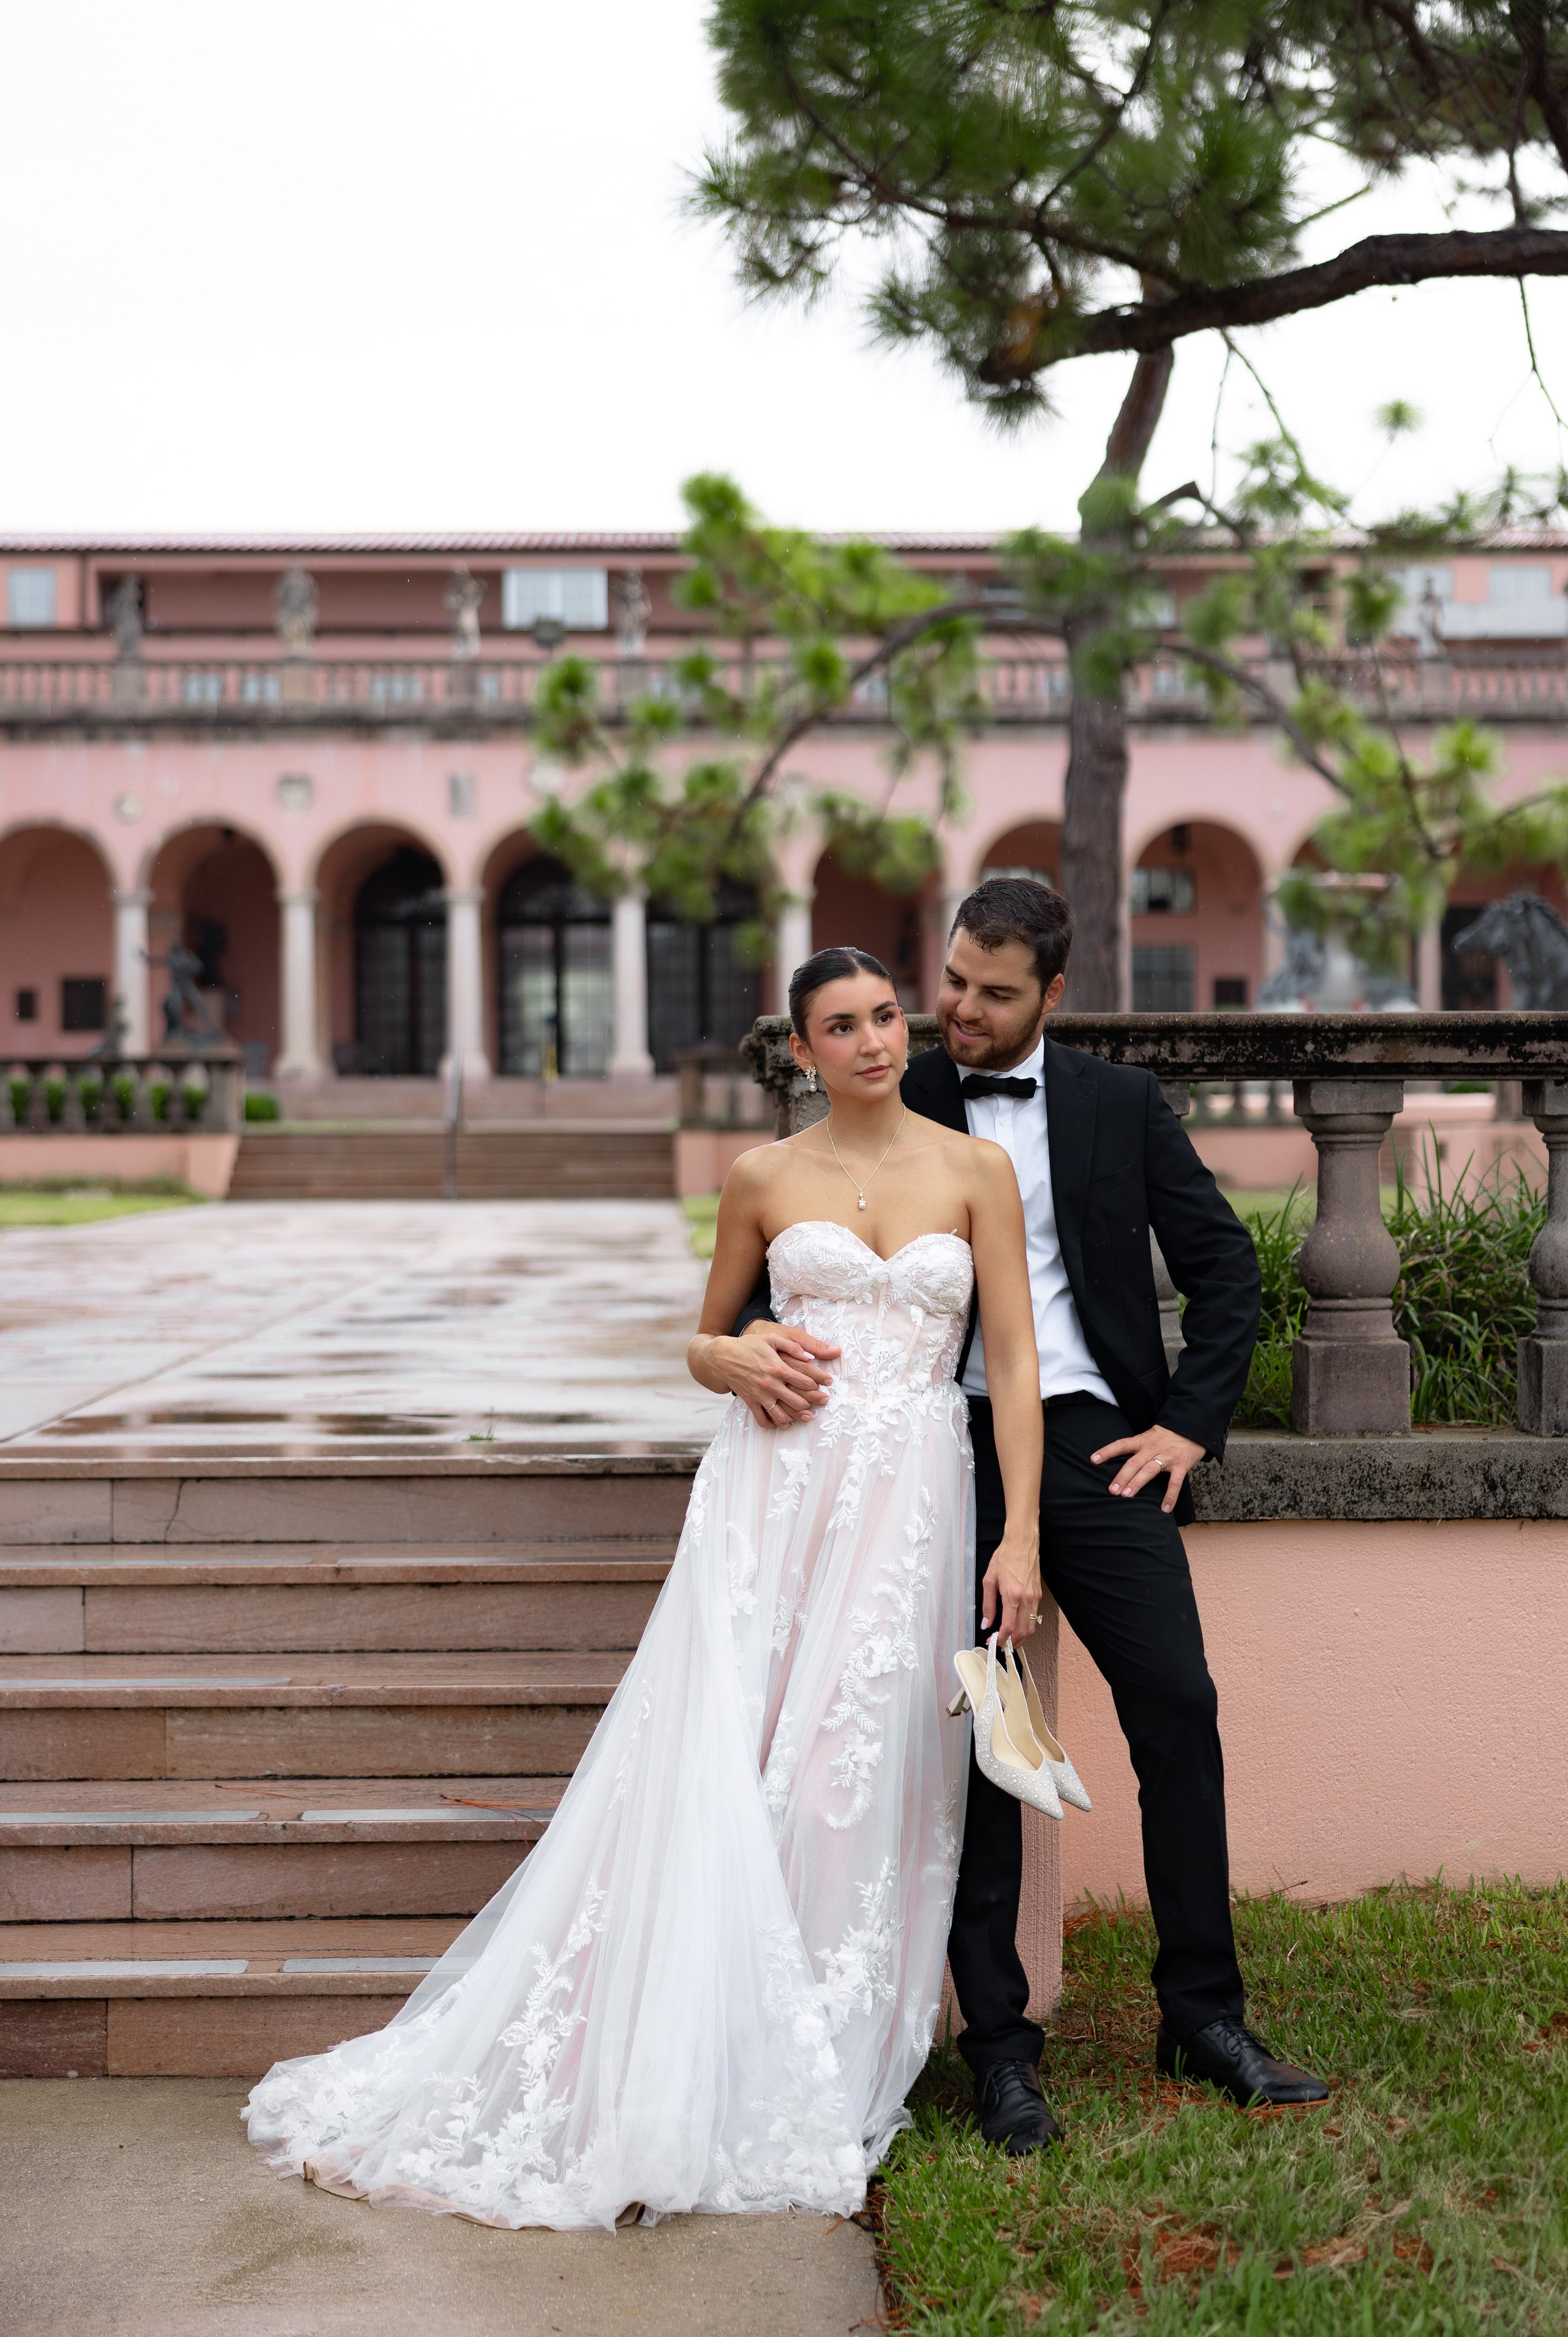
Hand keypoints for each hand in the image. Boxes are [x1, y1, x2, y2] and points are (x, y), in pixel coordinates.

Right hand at [716, 1320, 840, 1427]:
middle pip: (797, 1401)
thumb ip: (792, 1346)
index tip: (826, 1384)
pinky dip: (774, 1424)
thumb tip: (810, 1357)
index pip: (804, 1380)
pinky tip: (782, 1422)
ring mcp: (759, 1395)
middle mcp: (770, 1384)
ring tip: (805, 1416)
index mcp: (777, 1367)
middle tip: (822, 1402)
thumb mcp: (771, 1338)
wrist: (723, 1357)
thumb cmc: (749, 1345)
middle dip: (813, 1403)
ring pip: (782, 1415)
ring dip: (795, 1417)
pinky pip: (763, 1419)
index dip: (818, 1383)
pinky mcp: (750, 1402)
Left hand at [980, 1533, 1043, 1643]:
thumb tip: (986, 1623)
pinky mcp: (1038, 1595)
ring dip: (1021, 1637)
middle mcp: (1026, 1599)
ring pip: (1032, 1626)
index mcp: (1012, 1595)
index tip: (993, 1642)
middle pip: (1023, 1631)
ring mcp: (1035, 1597)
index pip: (1009, 1627)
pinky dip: (1027, 1626)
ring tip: (1010, 1640)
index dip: (1001, 1639)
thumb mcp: (989, 1579)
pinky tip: (1017, 1626)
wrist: (1022, 1543)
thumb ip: (988, 1604)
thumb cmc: (1005, 1558)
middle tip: (1002, 1645)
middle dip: (1012, 1642)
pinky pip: (1034, 1616)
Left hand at [1090, 1425, 1205, 1513]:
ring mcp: (1167, 1457)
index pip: (1121, 1445)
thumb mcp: (1149, 1436)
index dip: (1107, 1451)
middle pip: (1134, 1462)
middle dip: (1122, 1476)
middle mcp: (1152, 1448)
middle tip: (1112, 1490)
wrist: (1192, 1428)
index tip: (1093, 1459)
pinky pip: (1175, 1483)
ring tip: (1126, 1496)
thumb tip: (1119, 1463)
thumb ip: (1136, 1448)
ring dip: (1137, 1483)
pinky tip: (1164, 1508)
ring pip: (1149, 1471)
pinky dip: (1170, 1496)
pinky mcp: (1181, 1465)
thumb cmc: (1167, 1436)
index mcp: (1143, 1441)